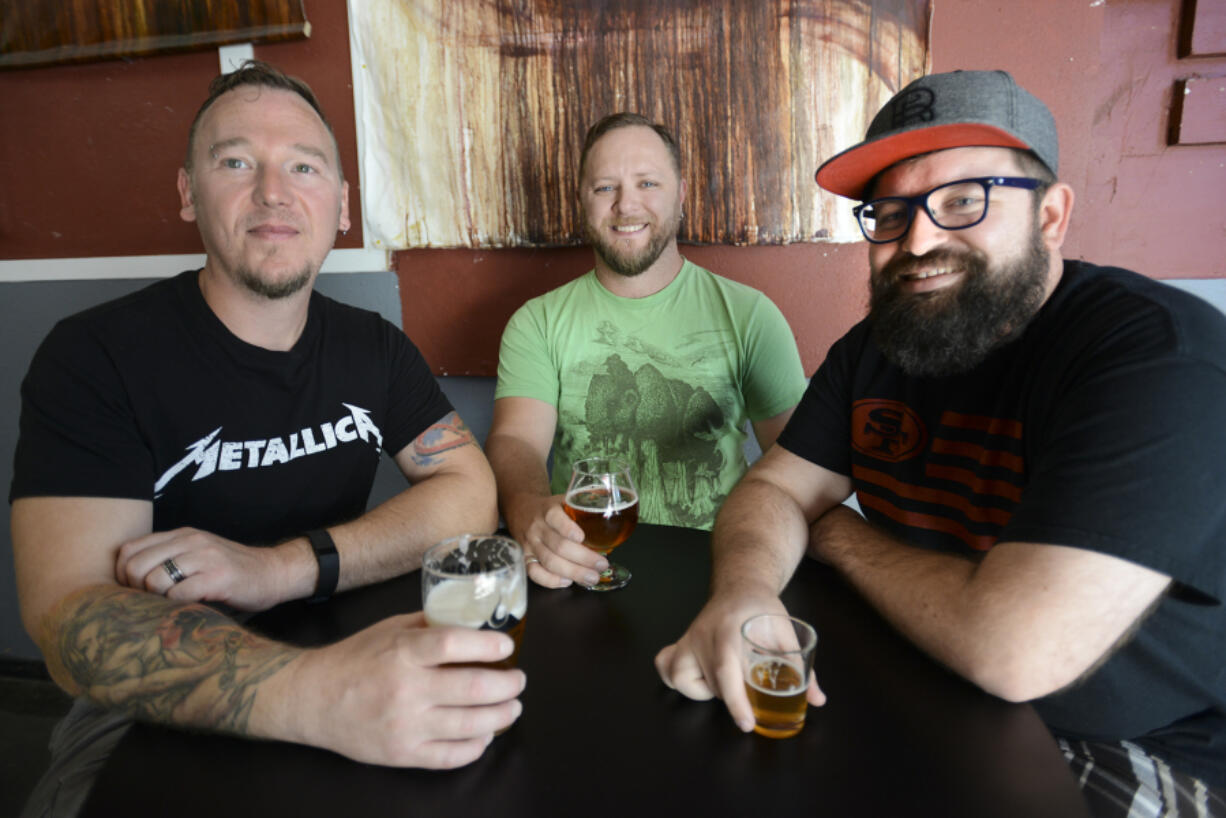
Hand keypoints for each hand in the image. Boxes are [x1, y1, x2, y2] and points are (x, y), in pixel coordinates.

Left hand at [115, 527, 302, 610]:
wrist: (275, 572)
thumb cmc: (232, 571)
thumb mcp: (198, 554)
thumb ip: (170, 558)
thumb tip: (128, 582)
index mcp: (182, 535)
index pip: (129, 550)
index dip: (122, 575)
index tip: (133, 591)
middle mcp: (191, 541)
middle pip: (135, 566)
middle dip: (134, 590)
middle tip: (149, 602)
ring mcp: (205, 558)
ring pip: (154, 580)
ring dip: (156, 600)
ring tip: (169, 605)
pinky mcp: (219, 577)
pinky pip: (178, 594)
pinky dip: (175, 606)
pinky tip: (187, 608)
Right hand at [289, 612, 524, 768]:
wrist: (312, 698)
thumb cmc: (355, 659)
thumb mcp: (390, 629)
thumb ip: (430, 626)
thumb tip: (472, 622)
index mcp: (403, 652)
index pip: (455, 644)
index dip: (488, 646)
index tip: (506, 647)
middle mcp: (406, 690)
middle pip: (472, 689)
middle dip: (507, 685)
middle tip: (519, 681)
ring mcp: (405, 726)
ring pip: (469, 725)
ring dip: (500, 716)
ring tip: (512, 708)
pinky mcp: (402, 754)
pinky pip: (451, 756)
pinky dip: (476, 747)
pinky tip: (485, 736)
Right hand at [506, 494, 605, 588]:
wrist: (522, 510)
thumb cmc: (550, 508)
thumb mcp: (565, 500)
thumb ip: (584, 507)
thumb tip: (615, 514)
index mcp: (548, 510)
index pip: (554, 517)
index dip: (567, 528)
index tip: (582, 537)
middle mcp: (537, 528)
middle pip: (558, 546)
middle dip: (582, 558)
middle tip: (601, 565)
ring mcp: (530, 544)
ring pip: (549, 561)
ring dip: (573, 572)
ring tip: (592, 577)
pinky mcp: (525, 558)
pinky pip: (534, 573)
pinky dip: (550, 580)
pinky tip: (567, 582)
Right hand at [654, 593, 825, 731]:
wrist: (740, 586)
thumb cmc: (762, 609)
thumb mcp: (786, 632)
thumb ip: (802, 667)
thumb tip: (817, 700)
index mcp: (730, 630)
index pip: (726, 672)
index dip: (735, 701)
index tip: (747, 723)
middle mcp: (703, 635)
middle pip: (710, 682)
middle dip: (732, 697)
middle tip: (751, 687)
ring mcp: (688, 639)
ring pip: (683, 678)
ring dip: (706, 690)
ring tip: (726, 682)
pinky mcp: (680, 643)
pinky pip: (666, 666)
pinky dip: (679, 679)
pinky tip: (698, 680)